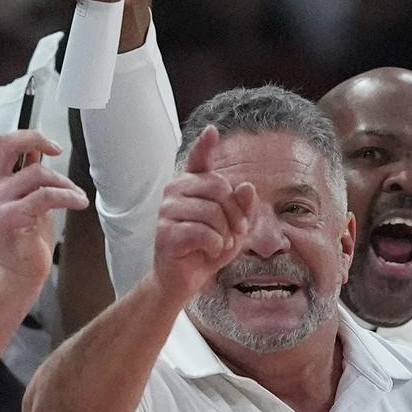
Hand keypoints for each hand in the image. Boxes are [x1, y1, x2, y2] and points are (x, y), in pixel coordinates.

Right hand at [0, 79, 88, 288]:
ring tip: (74, 198)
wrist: (15, 273)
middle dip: (38, 138)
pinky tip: (78, 203)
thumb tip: (41, 146)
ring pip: (37, 172)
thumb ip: (27, 171)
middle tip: (57, 149)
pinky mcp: (8, 217)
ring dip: (63, 183)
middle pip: (10, 141)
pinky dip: (68, 197)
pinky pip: (46, 195)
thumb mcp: (25, 197)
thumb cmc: (24, 234)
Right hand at [151, 126, 256, 299]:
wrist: (184, 280)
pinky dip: (215, 246)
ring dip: (225, 234)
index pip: (198, 159)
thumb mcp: (235, 227)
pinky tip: (208, 251)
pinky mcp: (165, 231)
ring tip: (219, 245)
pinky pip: (203, 232)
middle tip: (235, 233)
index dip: (204, 145)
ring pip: (212, 213)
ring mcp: (167, 210)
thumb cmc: (208, 248)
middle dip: (235, 214)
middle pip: (219, 188)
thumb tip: (246, 187)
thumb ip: (242, 206)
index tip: (212, 131)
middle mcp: (175, 191)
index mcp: (191, 185)